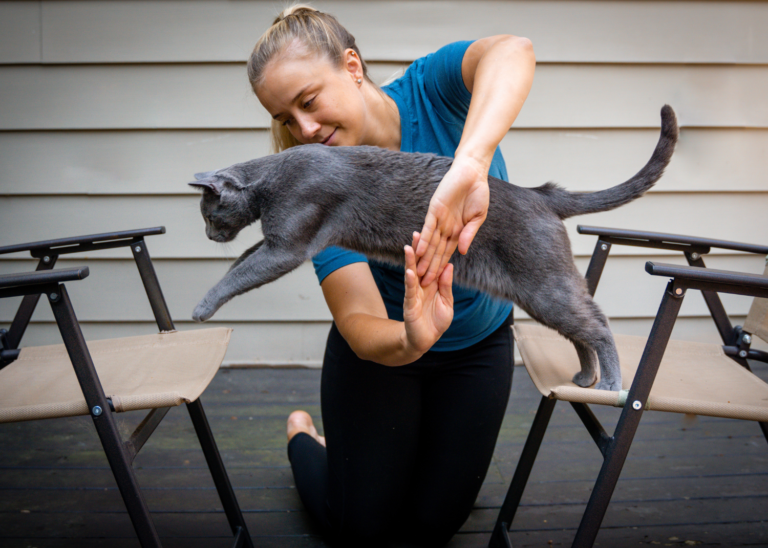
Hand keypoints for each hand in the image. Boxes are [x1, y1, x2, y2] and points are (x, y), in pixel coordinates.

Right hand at [402, 232, 453, 354]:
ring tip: (408, 247)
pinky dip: (410, 280)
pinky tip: (409, 271)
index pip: (431, 264)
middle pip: (419, 265)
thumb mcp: (447, 302)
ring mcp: (414, 294)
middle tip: (415, 234)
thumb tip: (448, 266)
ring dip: (410, 261)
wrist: (425, 340)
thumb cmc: (436, 322)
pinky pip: (410, 290)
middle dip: (417, 250)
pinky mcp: (410, 304)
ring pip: (411, 274)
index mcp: (432, 284)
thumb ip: (446, 285)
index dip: (431, 251)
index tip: (431, 235)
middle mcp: (421, 286)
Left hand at [415, 155, 488, 285]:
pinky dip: (424, 239)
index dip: (441, 267)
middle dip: (430, 268)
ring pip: (429, 243)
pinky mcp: (435, 209)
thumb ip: (469, 234)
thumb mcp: (478, 217)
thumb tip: (462, 252)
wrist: (473, 172)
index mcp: (456, 231)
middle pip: (435, 252)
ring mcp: (439, 219)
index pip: (447, 253)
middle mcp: (445, 227)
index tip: (437, 283)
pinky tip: (420, 250)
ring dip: (424, 258)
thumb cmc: (478, 193)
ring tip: (418, 273)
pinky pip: (428, 227)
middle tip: (423, 285)